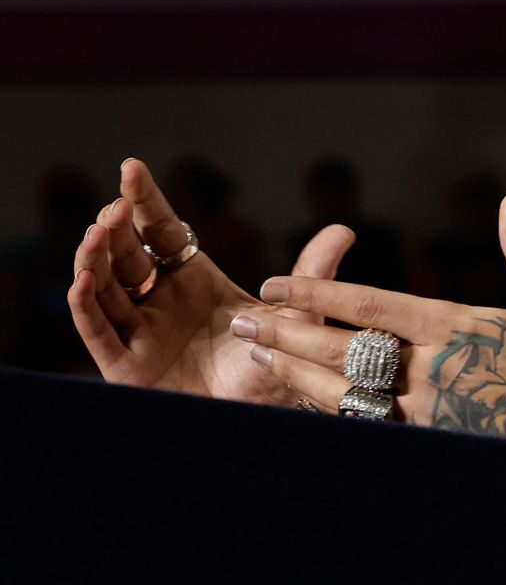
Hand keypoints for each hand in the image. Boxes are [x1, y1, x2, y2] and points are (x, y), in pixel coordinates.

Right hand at [68, 156, 352, 402]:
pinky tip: (82, 279)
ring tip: (97, 231)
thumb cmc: (273, 365)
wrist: (260, 418)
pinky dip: (85, 304)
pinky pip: (98, 330)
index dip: (145, 200)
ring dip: (95, 258)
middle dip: (117, 229)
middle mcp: (159, 299)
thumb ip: (311, 274)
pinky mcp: (125, 364)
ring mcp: (139, 330)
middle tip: (117, 207)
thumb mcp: (294, 316)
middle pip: (128, 255)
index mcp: (192, 278)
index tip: (131, 167)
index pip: (162, 231)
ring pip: (105, 287)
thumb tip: (344, 231)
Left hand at [236, 190, 505, 436]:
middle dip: (288, 335)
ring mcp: (427, 414)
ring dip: (296, 376)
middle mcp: (433, 372)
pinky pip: (366, 426)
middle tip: (242, 324)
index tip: (275, 285)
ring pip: (345, 394)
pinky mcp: (429, 443)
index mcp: (458, 329)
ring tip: (258, 359)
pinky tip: (302, 401)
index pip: (371, 307)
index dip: (318, 295)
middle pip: (343, 350)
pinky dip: (329, 411)